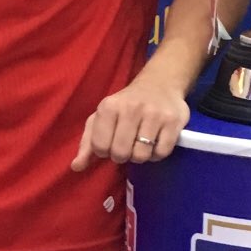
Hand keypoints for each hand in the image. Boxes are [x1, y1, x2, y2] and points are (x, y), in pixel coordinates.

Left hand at [71, 77, 189, 171]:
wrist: (160, 84)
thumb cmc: (126, 105)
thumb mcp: (102, 118)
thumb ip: (88, 143)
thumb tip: (76, 167)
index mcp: (109, 107)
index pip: (100, 147)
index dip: (105, 151)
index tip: (112, 142)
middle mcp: (131, 108)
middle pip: (121, 153)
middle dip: (123, 155)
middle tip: (128, 145)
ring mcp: (154, 114)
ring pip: (141, 155)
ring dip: (141, 155)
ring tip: (142, 143)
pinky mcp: (173, 121)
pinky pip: (161, 153)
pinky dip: (157, 154)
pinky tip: (156, 142)